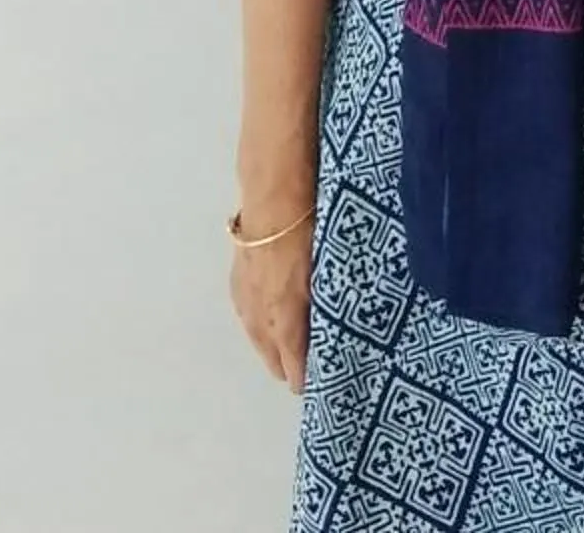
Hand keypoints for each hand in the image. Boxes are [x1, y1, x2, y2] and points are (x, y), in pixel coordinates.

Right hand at [228, 210, 315, 393]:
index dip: (303, 378)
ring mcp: (245, 296)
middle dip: (288, 366)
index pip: (292, 362)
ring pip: (257, 336)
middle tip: (307, 369)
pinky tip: (267, 320)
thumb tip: (346, 319)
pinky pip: (248, 314)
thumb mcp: (330, 268)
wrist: (275, 194)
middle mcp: (261, 312)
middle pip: (271, 356)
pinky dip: (260, 323)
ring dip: (272, 346)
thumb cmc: (312, 228)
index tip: (318, 388)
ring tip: (287, 352)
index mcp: (284, 314)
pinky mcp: (237, 279)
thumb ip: (331, 301)